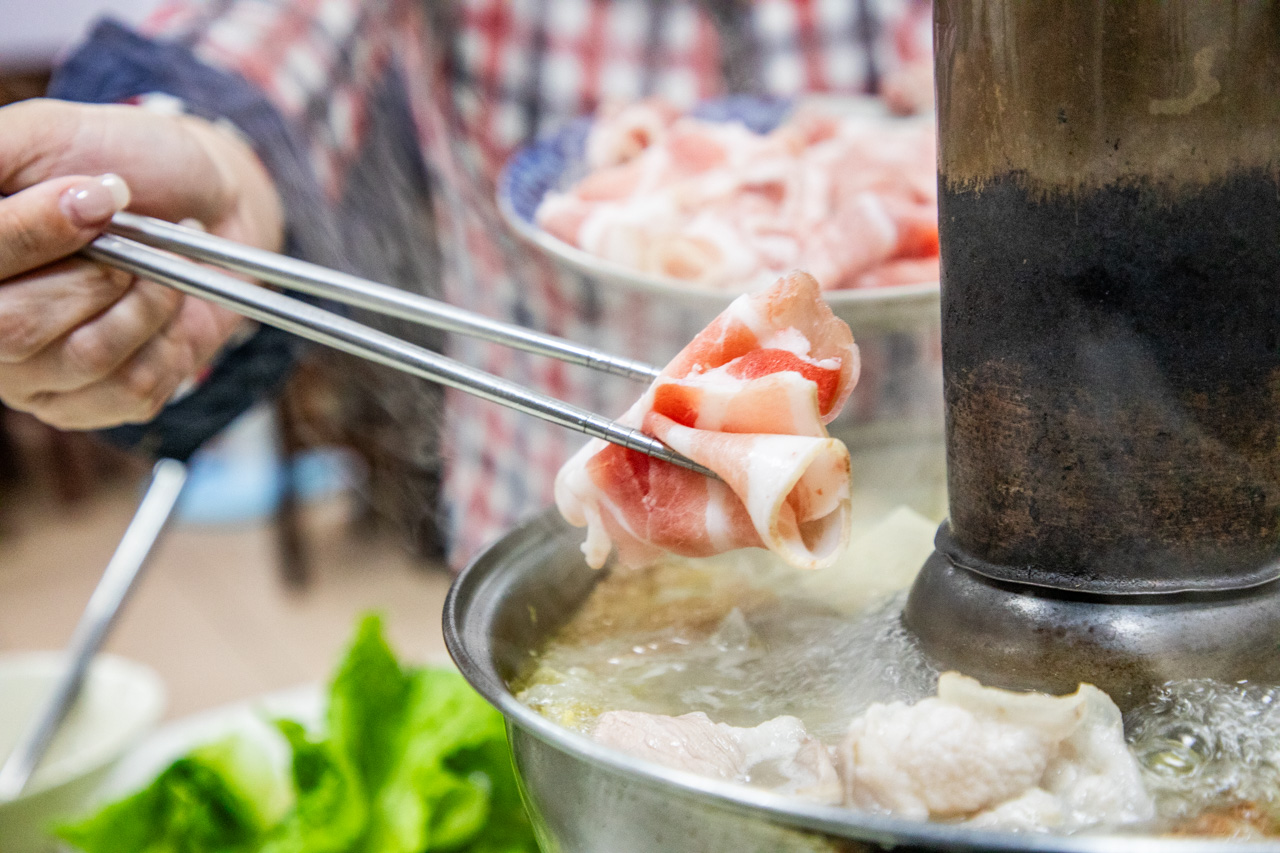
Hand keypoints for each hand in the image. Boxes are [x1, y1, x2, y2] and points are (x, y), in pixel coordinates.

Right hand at [0, 98, 282, 429]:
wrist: (206, 201)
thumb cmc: (122, 161)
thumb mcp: (48, 133)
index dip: (29, 235)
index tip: (97, 198)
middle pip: (12, 330)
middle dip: (93, 274)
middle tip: (127, 228)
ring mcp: (35, 375)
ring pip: (85, 357)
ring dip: (142, 300)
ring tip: (157, 262)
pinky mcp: (97, 403)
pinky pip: (135, 384)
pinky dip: (168, 330)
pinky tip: (168, 299)